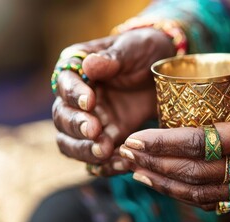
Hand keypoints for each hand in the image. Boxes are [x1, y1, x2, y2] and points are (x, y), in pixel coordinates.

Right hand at [52, 28, 175, 175]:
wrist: (167, 72)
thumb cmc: (145, 52)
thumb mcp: (133, 48)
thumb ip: (112, 59)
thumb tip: (89, 65)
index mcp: (76, 69)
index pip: (64, 84)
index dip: (73, 95)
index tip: (90, 101)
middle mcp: (75, 98)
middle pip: (62, 117)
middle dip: (76, 126)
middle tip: (94, 131)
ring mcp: (89, 121)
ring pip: (71, 143)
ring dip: (84, 150)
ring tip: (104, 152)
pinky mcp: (106, 139)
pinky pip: (96, 159)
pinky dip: (105, 165)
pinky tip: (123, 163)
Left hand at [120, 65, 229, 209]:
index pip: (204, 143)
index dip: (165, 143)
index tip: (137, 137)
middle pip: (197, 173)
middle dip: (156, 165)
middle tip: (126, 154)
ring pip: (205, 193)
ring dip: (167, 185)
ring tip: (138, 173)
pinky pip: (221, 200)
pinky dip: (191, 196)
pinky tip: (171, 187)